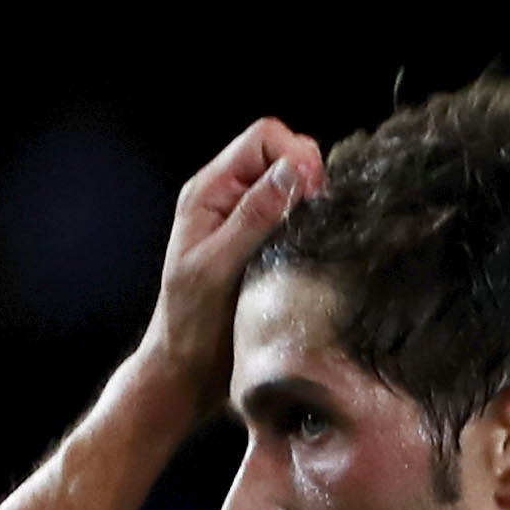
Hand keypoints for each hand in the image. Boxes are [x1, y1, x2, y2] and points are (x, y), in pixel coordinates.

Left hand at [138, 117, 326, 412]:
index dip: (295, 155)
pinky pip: (297, 219)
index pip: (263, 139)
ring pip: (294, 187)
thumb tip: (293, 170)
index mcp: (209, 192)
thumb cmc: (193, 322)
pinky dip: (313, 224)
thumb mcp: (219, 264)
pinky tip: (316, 245)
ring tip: (317, 232)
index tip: (314, 191)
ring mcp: (250, 223)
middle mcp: (230, 199)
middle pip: (282, 156)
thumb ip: (255, 215)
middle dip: (308, 175)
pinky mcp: (267, 248)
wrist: (190, 370)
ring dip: (312, 202)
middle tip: (318, 214)